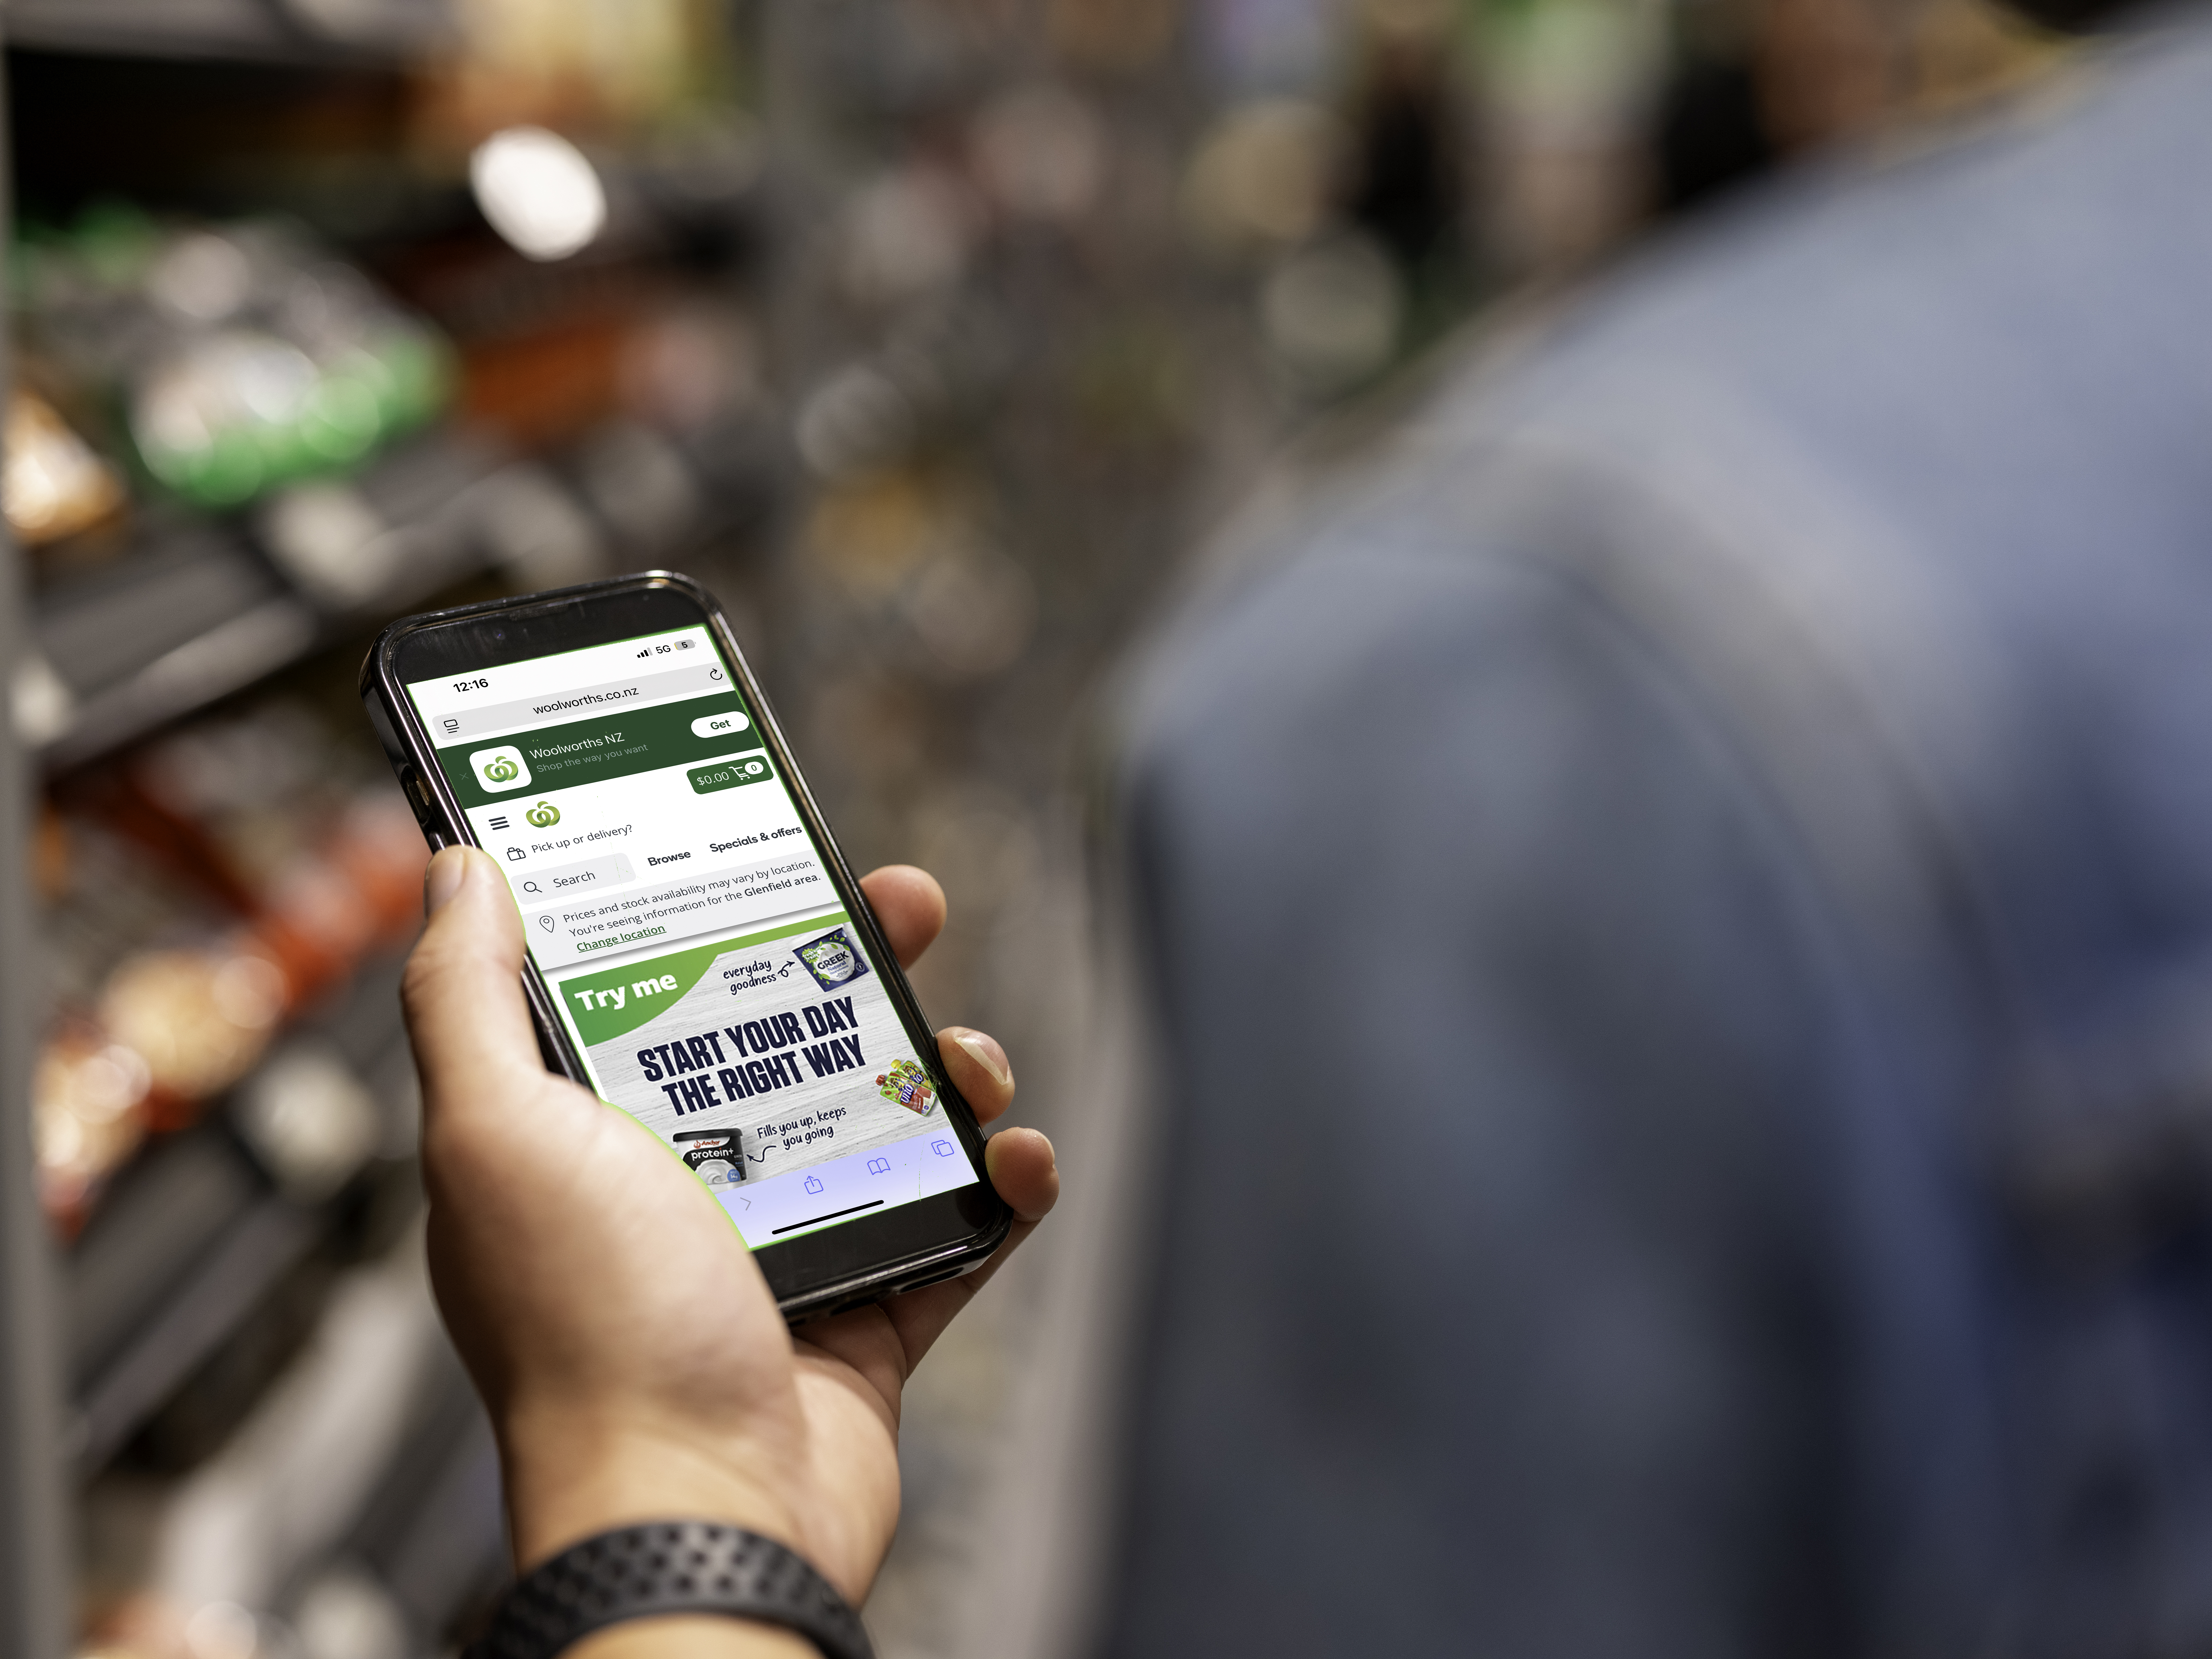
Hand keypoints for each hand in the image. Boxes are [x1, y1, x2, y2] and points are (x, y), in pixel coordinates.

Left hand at [401, 848, 1057, 1654]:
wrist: (697, 1512)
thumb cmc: (592, 1331)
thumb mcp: (496, 1134)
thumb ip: (466, 998)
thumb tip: (456, 871)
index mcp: (593, 1140)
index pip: (659, 991)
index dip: (717, 911)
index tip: (773, 851)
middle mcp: (686, 1190)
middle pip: (789, 1038)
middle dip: (859, 962)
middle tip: (909, 907)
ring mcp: (786, 1254)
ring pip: (885, 1123)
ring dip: (946, 1070)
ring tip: (971, 1063)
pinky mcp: (868, 1319)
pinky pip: (956, 1232)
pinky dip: (1001, 1190)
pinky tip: (1017, 1157)